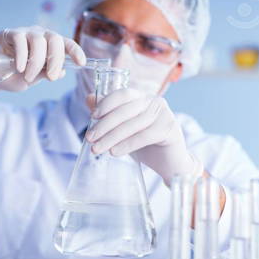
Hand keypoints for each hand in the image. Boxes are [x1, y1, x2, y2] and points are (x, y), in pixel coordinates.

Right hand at [0, 26, 85, 99]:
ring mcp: (26, 33)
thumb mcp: (34, 78)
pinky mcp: (11, 33)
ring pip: (39, 42)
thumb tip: (62, 72)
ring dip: (36, 63)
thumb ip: (47, 74)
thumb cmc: (14, 75)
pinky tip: (20, 68)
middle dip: (56, 60)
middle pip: (55, 40)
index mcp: (50, 46)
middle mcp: (41, 36)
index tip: (81, 63)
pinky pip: (21, 41)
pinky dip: (23, 56)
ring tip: (29, 77)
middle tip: (51, 77)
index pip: (67, 44)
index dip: (76, 51)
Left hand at [85, 88, 202, 185]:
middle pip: (125, 110)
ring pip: (133, 124)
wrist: (169, 163)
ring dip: (112, 137)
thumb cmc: (145, 144)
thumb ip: (108, 114)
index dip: (106, 104)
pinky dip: (127, 144)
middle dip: (104, 125)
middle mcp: (155, 101)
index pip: (122, 94)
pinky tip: (114, 152)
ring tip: (97, 149)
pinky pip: (145, 136)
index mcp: (142, 98)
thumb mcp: (123, 129)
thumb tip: (88, 98)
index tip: (92, 117)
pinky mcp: (170, 129)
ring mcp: (164, 114)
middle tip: (90, 138)